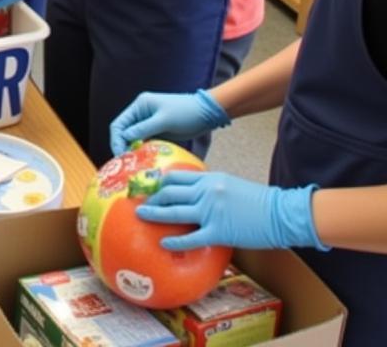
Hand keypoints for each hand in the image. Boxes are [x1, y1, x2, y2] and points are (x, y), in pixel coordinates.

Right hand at [110, 89, 230, 156]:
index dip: (116, 140)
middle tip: (125, 164)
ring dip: (133, 151)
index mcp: (140, 106)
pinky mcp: (159, 132)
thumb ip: (144, 129)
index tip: (120, 155)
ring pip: (134, 139)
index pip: (119, 124)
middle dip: (123, 147)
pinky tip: (144, 162)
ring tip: (133, 166)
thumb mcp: (164, 120)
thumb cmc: (186, 112)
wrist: (207, 113)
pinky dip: (143, 152)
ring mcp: (149, 123)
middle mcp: (141, 114)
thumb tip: (125, 138)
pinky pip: (146, 143)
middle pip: (124, 132)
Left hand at [136, 170, 325, 251]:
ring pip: (174, 211)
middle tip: (138, 202)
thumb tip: (194, 195)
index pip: (176, 176)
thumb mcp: (230, 185)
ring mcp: (212, 211)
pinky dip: (175, 241)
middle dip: (151, 197)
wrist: (282, 213)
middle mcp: (207, 191)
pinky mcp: (220, 231)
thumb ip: (210, 188)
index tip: (147, 186)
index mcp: (210, 178)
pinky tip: (164, 244)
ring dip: (155, 213)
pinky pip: (191, 237)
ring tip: (141, 216)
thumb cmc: (259, 201)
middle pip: (170, 191)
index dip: (158, 182)